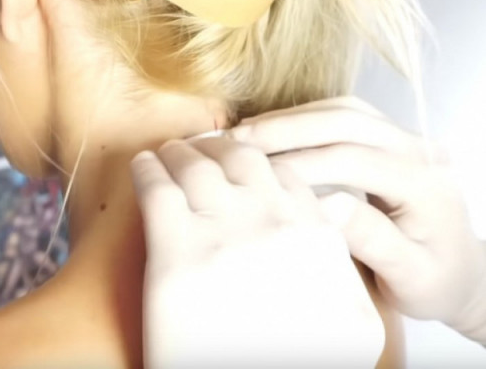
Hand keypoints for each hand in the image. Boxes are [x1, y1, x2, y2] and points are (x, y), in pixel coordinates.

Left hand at [131, 137, 384, 367]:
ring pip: (195, 163)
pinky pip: (156, 186)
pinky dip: (147, 168)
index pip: (281, 172)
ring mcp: (223, 232)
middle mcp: (271, 222)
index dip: (254, 159)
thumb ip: (336, 262)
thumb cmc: (294, 357)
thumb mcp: (349, 320)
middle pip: (239, 156)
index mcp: (313, 235)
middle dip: (216, 144)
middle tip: (198, 147)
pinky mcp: (173, 252)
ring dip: (179, 150)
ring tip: (168, 152)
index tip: (236, 159)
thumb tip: (326, 215)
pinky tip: (143, 166)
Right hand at [230, 96, 485, 341]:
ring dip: (293, 117)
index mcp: (427, 185)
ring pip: (345, 110)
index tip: (258, 176)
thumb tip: (327, 206)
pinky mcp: (390, 139)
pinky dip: (305, 118)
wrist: (460, 272)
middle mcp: (421, 151)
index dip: (302, 164)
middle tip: (241, 139)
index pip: (356, 160)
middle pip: (349, 121)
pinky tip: (275, 131)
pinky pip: (345, 115)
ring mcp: (407, 139)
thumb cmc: (436, 281)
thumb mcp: (411, 276)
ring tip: (249, 132)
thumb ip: (373, 240)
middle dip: (288, 127)